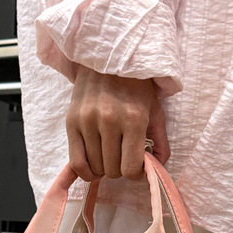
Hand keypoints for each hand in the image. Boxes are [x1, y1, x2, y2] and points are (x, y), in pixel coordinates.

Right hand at [66, 66, 169, 181]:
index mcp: (133, 120)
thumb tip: (158, 169)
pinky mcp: (71, 122)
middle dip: (120, 169)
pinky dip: (86, 171)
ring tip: (109, 155)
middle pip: (112, 170)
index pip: (130, 169)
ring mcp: (87, 122)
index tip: (136, 165)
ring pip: (95, 168)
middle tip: (122, 156)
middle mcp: (109, 121)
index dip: (135, 173)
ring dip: (104, 168)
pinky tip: (93, 165)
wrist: (108, 59)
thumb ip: (161, 142)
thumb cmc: (136, 87)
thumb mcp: (155, 111)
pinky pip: (76, 162)